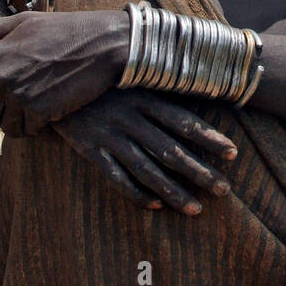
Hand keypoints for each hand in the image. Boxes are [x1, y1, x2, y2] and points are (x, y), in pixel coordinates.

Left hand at [0, 10, 129, 134]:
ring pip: (8, 127)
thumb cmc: (66, 29)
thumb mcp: (25, 21)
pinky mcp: (42, 111)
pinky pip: (31, 131)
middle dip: (0, 117)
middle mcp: (4, 77)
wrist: (103, 44)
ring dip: (22, 124)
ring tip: (41, 111)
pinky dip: (41, 129)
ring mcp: (23, 95)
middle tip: (22, 111)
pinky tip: (54, 116)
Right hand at [52, 88, 237, 214]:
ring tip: (195, 209)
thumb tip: (200, 87)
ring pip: (146, 168)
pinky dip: (134, 192)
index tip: (233, 154)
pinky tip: (154, 206)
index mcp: (145, 96)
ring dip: (173, 191)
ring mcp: (110, 134)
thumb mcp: (131, 76)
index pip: (184, 120)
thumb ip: (159, 87)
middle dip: (199, 171)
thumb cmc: (102, 79)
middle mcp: (131, 117)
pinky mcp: (90, 149)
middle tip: (224, 191)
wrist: (53, 80)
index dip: (209, 137)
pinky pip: (115, 176)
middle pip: (170, 149)